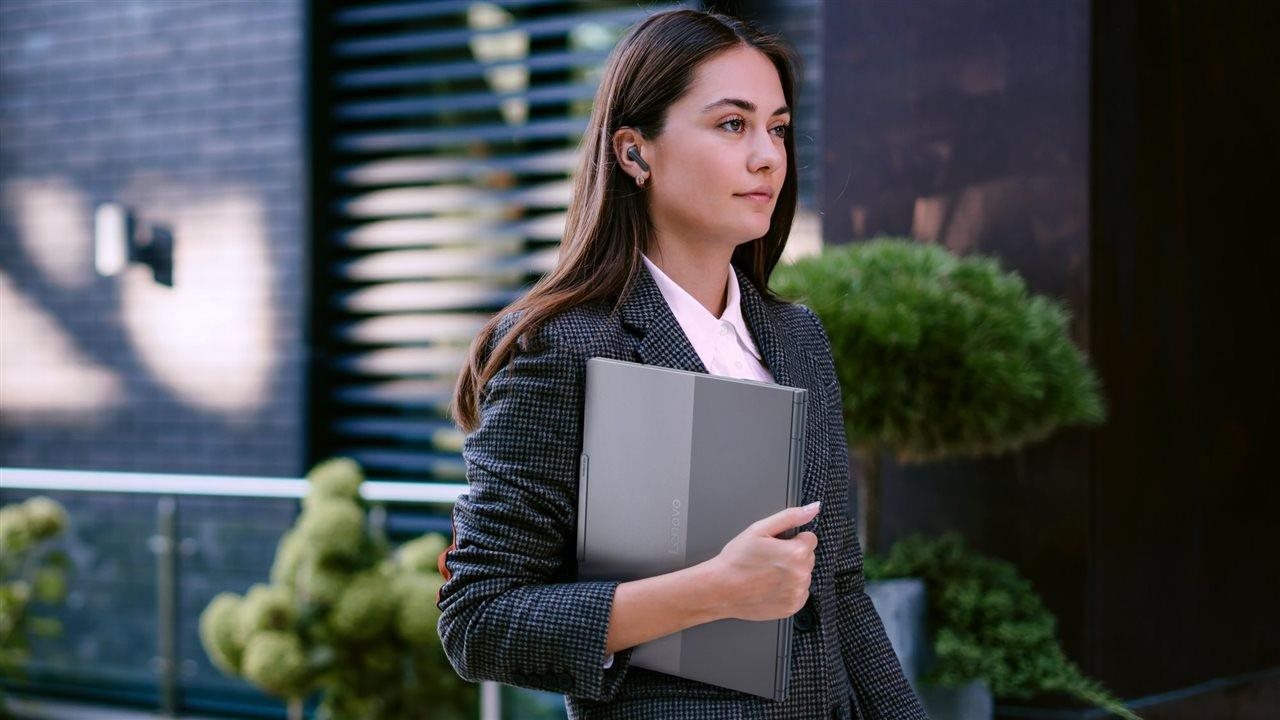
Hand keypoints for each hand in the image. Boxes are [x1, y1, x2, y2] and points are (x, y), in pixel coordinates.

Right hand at [704, 502, 819, 621]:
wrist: (720, 589)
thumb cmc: (736, 559)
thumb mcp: (760, 529)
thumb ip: (790, 517)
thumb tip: (813, 508)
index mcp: (796, 553)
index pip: (809, 538)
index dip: (792, 539)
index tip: (776, 545)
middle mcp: (801, 575)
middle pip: (808, 557)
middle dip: (793, 555)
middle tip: (769, 559)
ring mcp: (797, 594)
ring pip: (804, 575)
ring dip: (792, 573)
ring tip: (767, 574)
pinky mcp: (792, 608)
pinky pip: (799, 593)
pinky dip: (789, 590)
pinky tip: (770, 586)